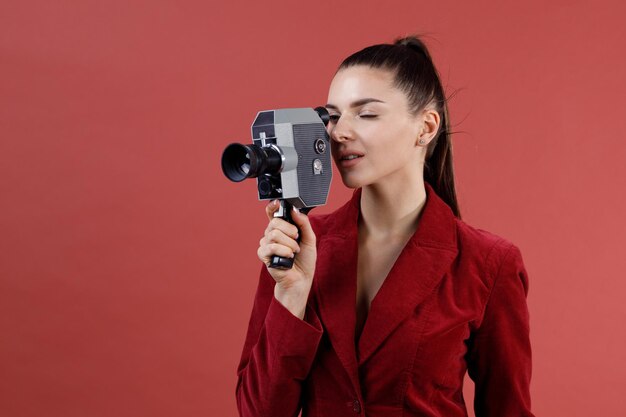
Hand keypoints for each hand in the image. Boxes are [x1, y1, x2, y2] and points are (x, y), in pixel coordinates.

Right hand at [257, 200, 316, 317]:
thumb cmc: (304, 260)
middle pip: (274, 222)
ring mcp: (266, 244)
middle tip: (297, 238)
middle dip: (290, 230)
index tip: (278, 203)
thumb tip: (294, 210)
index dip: (273, 206)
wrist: (301, 279)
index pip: (272, 213)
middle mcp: (271, 234)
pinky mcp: (264, 255)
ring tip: (294, 251)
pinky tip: (289, 257)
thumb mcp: (309, 238)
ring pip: (274, 234)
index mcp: (281, 228)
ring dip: (289, 244)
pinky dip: (284, 251)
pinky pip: (271, 246)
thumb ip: (303, 223)